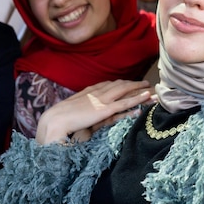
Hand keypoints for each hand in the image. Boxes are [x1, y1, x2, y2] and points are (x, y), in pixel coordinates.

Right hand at [36, 80, 154, 144]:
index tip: (128, 83)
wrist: (53, 121)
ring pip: (125, 91)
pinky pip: (125, 103)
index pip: (107, 85)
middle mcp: (96, 93)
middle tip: (144, 83)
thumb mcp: (72, 113)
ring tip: (150, 89)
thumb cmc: (58, 120)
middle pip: (118, 85)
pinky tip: (146, 97)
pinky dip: (137, 99)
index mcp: (87, 93)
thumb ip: (81, 111)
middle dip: (132, 84)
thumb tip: (86, 115)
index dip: (119, 84)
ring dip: (139, 89)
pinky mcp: (105, 110)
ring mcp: (101, 101)